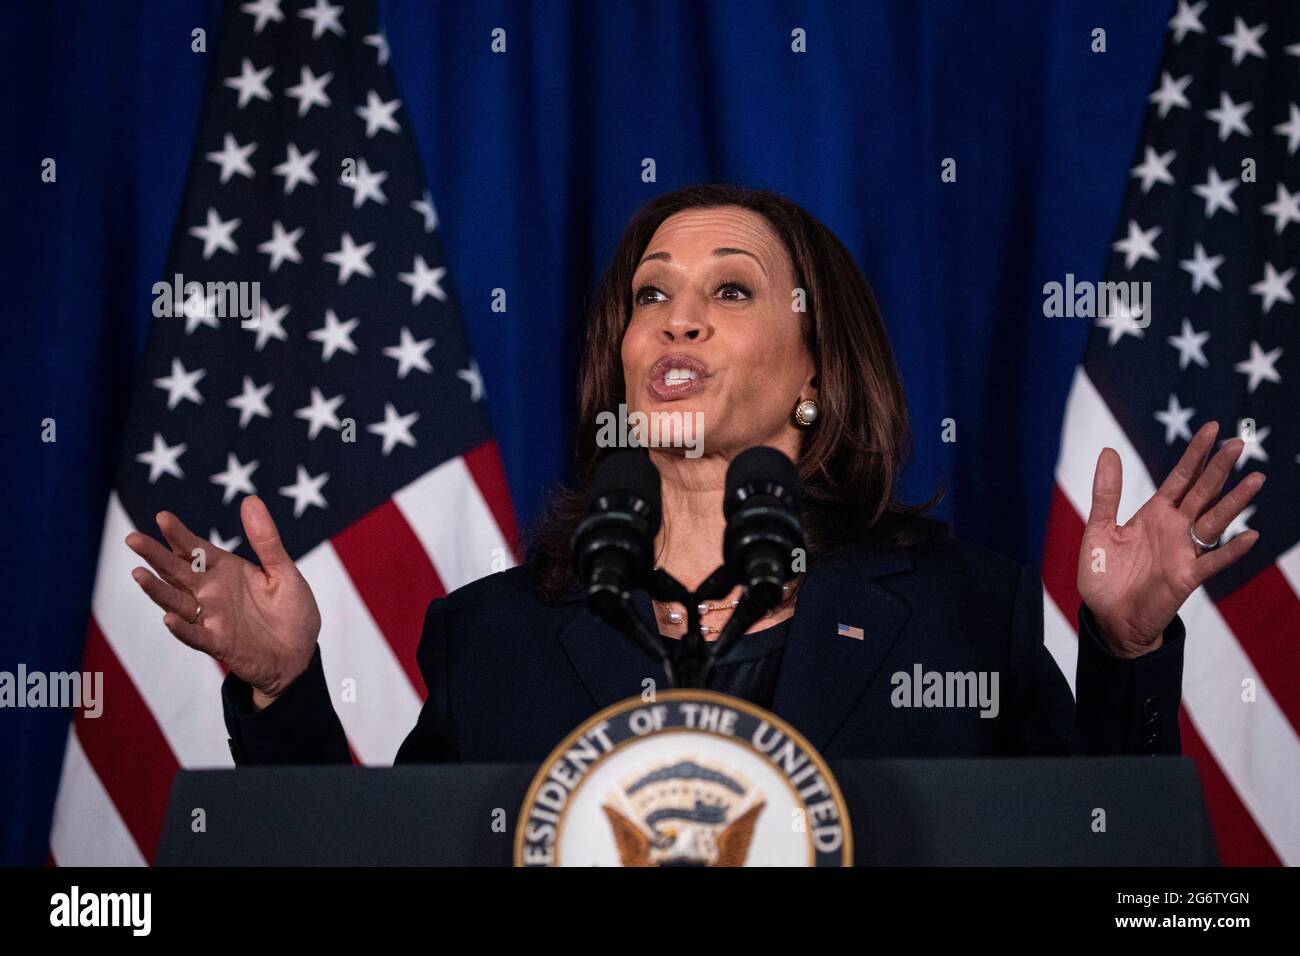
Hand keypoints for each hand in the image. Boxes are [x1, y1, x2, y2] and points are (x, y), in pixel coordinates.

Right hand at [126, 495, 320, 706]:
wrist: (300, 655)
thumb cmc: (291, 612)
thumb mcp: (283, 571)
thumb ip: (266, 540)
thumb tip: (250, 499)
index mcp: (226, 571)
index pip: (196, 550)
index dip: (179, 535)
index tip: (162, 517)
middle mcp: (212, 593)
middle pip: (177, 572)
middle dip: (156, 556)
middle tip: (133, 538)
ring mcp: (213, 618)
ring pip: (177, 602)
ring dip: (158, 590)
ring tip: (138, 574)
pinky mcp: (220, 643)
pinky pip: (196, 636)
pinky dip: (182, 629)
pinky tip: (169, 619)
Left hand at [1077, 421, 1262, 657]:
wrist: (1107, 618)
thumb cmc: (1105, 576)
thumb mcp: (1099, 529)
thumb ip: (1106, 493)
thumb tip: (1109, 450)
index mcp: (1155, 514)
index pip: (1181, 478)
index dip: (1195, 454)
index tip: (1212, 428)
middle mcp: (1175, 528)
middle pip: (1203, 493)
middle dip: (1219, 468)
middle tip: (1239, 443)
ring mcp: (1184, 552)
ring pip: (1214, 521)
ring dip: (1234, 502)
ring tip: (1254, 480)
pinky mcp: (1186, 577)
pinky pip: (1213, 562)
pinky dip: (1231, 550)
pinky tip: (1250, 535)